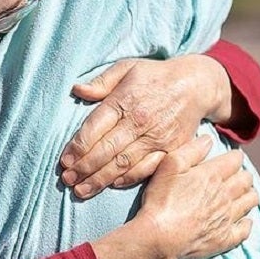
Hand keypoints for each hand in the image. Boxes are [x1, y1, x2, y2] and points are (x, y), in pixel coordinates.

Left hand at [59, 55, 232, 198]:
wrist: (196, 85)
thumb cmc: (155, 76)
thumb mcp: (127, 68)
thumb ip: (101, 82)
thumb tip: (77, 90)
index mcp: (124, 101)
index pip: (94, 128)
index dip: (77, 147)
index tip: (64, 161)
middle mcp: (139, 121)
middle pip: (105, 150)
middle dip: (83, 168)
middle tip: (67, 180)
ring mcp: (156, 137)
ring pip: (123, 164)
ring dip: (100, 179)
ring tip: (81, 190)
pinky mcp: (170, 149)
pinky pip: (147, 168)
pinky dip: (129, 178)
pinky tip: (112, 185)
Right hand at [135, 139, 254, 258]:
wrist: (159, 237)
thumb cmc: (161, 200)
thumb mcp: (169, 166)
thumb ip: (191, 150)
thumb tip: (208, 140)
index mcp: (213, 175)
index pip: (236, 159)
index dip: (233, 156)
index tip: (229, 158)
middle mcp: (225, 195)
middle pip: (246, 179)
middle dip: (242, 174)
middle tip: (234, 176)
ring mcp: (227, 218)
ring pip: (250, 201)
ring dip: (248, 195)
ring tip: (239, 195)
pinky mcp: (225, 238)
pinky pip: (246, 229)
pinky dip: (246, 222)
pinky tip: (240, 220)